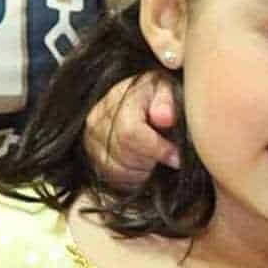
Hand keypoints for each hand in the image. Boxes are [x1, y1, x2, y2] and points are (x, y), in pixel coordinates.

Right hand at [85, 69, 184, 193]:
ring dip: (143, 171)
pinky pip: (112, 178)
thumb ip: (168, 101)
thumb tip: (166, 118)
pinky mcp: (92, 157)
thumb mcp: (166, 89)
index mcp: (117, 101)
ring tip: (156, 160)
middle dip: (151, 161)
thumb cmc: (153, 95)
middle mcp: (97, 121)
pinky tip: (144, 167)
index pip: (130, 133)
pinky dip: (132, 178)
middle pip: (125, 155)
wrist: (130, 99)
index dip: (158, 149)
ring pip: (118, 170)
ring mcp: (91, 141)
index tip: (177, 157)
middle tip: (167, 157)